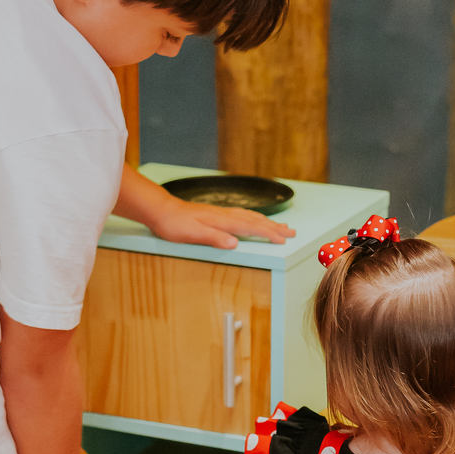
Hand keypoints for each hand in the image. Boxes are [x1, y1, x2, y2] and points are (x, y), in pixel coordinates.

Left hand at [147, 196, 293, 249]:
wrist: (161, 210)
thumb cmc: (174, 224)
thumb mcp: (192, 235)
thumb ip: (214, 238)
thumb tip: (234, 243)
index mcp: (222, 222)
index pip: (251, 228)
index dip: (269, 234)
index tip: (284, 239)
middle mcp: (225, 216)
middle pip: (256, 221)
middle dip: (275, 227)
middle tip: (292, 232)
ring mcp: (222, 213)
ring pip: (251, 217)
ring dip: (267, 222)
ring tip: (281, 226)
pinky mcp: (217, 214)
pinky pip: (243, 215)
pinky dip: (254, 218)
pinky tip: (255, 219)